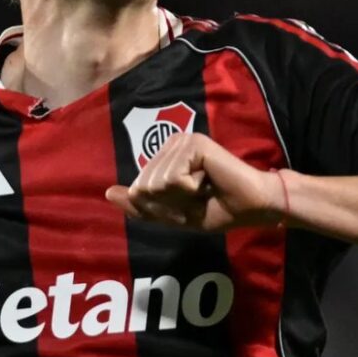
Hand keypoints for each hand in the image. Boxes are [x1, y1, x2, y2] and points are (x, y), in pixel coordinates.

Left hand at [105, 132, 282, 230]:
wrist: (250, 207)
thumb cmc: (216, 209)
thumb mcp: (171, 214)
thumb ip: (140, 205)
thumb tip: (107, 193)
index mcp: (163, 157)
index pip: (138, 189)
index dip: (162, 207)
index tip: (188, 202)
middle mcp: (170, 144)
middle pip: (145, 186)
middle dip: (171, 202)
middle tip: (198, 196)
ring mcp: (182, 142)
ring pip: (157, 182)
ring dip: (182, 196)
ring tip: (204, 187)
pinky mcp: (194, 143)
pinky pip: (173, 177)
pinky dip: (190, 188)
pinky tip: (208, 179)